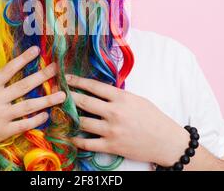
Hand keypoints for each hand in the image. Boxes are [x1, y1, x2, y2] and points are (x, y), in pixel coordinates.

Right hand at [0, 46, 65, 169]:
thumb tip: (4, 75)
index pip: (8, 69)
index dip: (23, 59)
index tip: (36, 50)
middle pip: (23, 85)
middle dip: (42, 76)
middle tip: (56, 68)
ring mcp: (0, 116)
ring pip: (28, 106)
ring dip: (47, 100)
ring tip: (61, 95)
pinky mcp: (2, 131)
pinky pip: (24, 124)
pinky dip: (36, 120)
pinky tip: (46, 115)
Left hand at [66, 74, 188, 165]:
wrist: (166, 141)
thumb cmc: (153, 118)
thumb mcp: (137, 99)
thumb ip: (117, 95)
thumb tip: (98, 90)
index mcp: (122, 97)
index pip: (94, 86)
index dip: (77, 81)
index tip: (66, 77)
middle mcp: (114, 112)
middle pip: (83, 102)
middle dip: (68, 96)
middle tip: (58, 92)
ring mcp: (111, 130)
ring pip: (82, 121)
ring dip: (70, 117)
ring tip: (62, 113)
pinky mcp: (111, 146)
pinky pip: (87, 143)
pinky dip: (76, 139)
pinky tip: (70, 135)